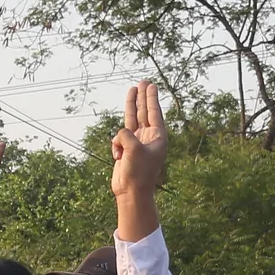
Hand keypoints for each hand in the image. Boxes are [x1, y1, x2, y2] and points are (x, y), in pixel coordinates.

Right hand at [111, 81, 167, 199]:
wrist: (130, 192)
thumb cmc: (138, 173)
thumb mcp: (134, 150)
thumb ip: (126, 135)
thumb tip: (119, 134)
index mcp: (158, 138)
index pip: (154, 113)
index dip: (151, 98)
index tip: (151, 86)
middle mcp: (149, 138)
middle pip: (145, 112)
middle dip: (143, 97)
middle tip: (144, 82)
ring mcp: (137, 142)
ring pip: (132, 119)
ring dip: (131, 105)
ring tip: (132, 89)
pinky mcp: (126, 148)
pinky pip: (118, 138)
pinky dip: (116, 145)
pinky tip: (118, 156)